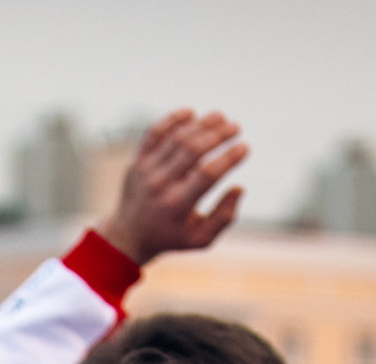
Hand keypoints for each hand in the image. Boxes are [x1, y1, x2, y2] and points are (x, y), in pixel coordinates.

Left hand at [95, 110, 245, 266]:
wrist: (129, 235)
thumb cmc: (172, 235)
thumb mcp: (201, 239)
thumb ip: (224, 218)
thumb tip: (239, 188)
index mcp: (178, 205)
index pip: (207, 174)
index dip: (229, 158)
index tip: (245, 147)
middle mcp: (160, 185)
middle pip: (192, 149)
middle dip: (218, 134)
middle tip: (236, 127)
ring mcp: (146, 170)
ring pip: (176, 138)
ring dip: (201, 123)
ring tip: (221, 117)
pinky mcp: (137, 160)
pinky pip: (154, 133)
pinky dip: (172, 120)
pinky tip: (191, 113)